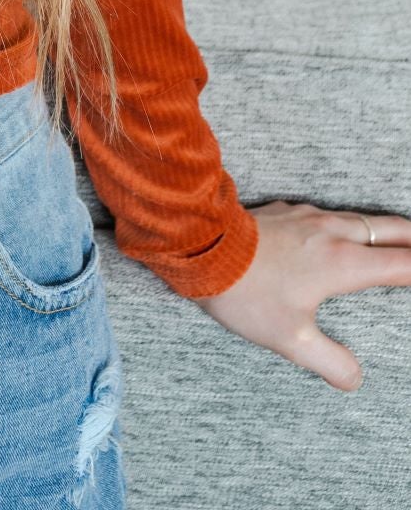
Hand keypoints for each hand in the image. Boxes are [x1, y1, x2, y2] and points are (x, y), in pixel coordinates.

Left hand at [195, 199, 410, 389]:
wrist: (199, 244)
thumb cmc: (245, 292)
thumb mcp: (290, 340)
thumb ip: (329, 362)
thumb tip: (355, 379)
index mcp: (343, 263)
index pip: (401, 264)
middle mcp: (331, 232)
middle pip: (389, 229)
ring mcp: (307, 215)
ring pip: (359, 218)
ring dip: (383, 228)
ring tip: (394, 240)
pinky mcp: (285, 210)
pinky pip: (328, 214)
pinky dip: (349, 224)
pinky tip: (337, 234)